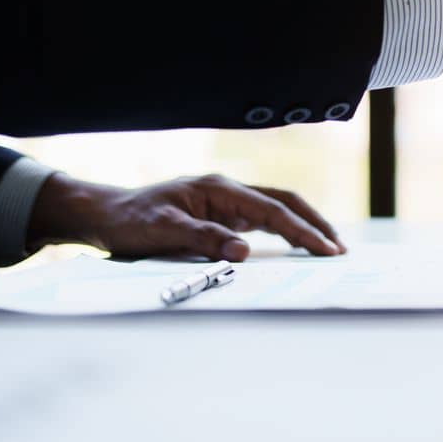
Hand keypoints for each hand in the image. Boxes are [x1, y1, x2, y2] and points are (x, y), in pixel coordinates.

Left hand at [27, 172, 344, 260]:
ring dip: (303, 227)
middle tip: (338, 249)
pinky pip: (262, 221)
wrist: (104, 215)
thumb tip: (244, 253)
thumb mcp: (160, 230)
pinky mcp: (221, 216)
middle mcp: (228, 191)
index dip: (302, 231)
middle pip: (285, 202)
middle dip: (314, 223)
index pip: (273, 210)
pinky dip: (284, 232)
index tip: (326, 250)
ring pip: (277, 210)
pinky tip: (295, 246)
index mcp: (219, 189)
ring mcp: (226, 202)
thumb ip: (202, 238)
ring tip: (327, 248)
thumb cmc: (129, 221)